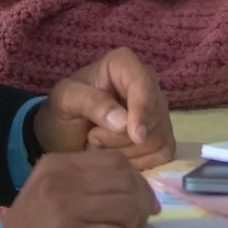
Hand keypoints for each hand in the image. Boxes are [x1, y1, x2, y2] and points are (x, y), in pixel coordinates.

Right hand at [0, 150, 157, 227]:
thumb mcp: (51, 194)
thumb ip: (86, 184)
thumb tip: (137, 191)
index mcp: (57, 164)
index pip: (116, 161)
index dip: (138, 183)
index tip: (143, 204)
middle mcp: (60, 179)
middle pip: (125, 183)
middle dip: (141, 206)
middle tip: (136, 227)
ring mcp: (63, 207)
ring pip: (125, 208)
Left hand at [36, 47, 177, 170]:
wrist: (65, 135)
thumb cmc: (63, 111)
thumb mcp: (65, 101)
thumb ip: (90, 103)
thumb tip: (123, 121)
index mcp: (123, 64)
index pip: (143, 82)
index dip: (142, 109)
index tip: (135, 135)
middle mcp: (146, 83)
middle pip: (153, 116)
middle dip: (122, 137)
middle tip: (93, 138)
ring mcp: (157, 110)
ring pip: (158, 137)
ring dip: (127, 152)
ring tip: (101, 146)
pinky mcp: (162, 135)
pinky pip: (164, 153)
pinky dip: (141, 163)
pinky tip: (119, 158)